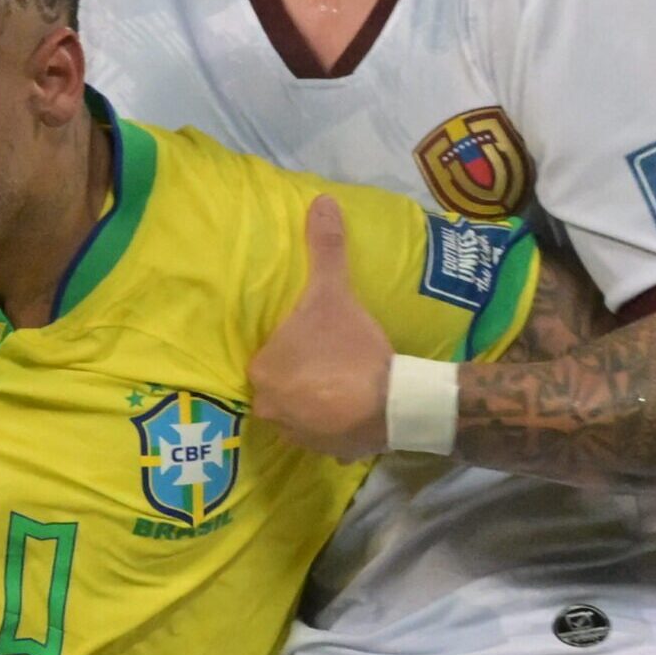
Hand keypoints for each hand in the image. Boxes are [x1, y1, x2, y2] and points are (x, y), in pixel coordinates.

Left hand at [246, 195, 393, 459]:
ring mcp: (298, 435)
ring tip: (338, 381)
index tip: (307, 338)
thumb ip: (326, 249)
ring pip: (298, 411)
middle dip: (297, 373)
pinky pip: (324, 434)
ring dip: (313, 400)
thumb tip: (322, 201)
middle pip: (278, 385)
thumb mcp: (334, 293)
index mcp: (262, 371)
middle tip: (325, 357)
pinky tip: (352, 408)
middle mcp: (270, 408)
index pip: (265, 356)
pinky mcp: (327, 454)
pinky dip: (334, 424)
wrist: (393, 404)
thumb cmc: (350, 347)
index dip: (286, 346)